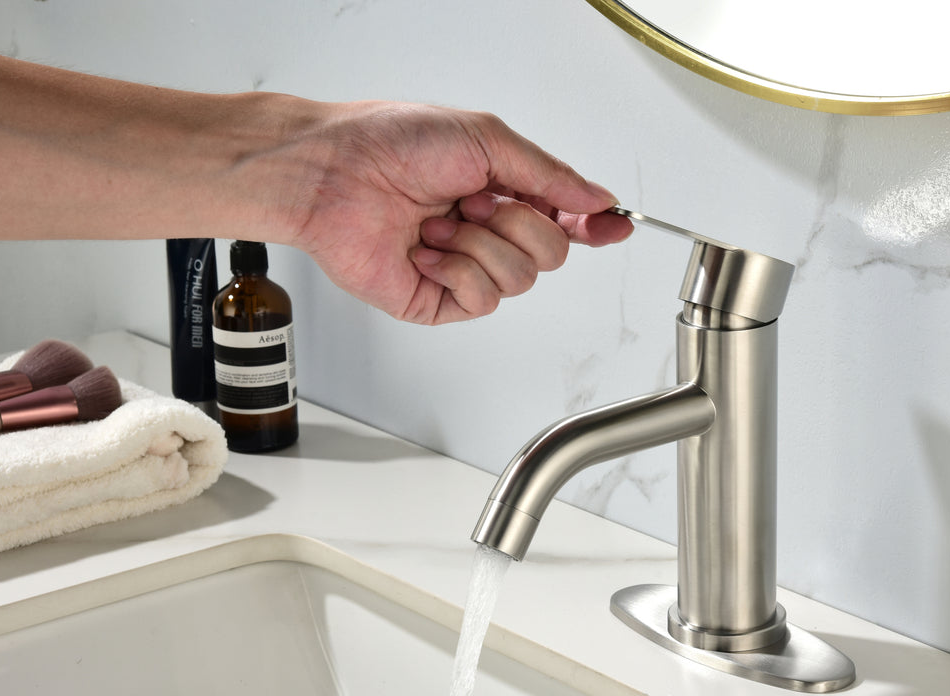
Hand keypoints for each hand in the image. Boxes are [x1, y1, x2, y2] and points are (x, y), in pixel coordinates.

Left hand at [288, 102, 631, 324]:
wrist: (333, 174)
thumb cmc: (392, 142)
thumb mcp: (486, 140)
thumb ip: (550, 174)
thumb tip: (598, 198)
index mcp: (503, 190)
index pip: (566, 219)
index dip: (594, 224)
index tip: (615, 225)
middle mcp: (487, 232)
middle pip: (553, 253)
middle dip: (519, 224)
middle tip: (474, 201)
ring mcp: (465, 269)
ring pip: (521, 279)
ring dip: (480, 245)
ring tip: (438, 222)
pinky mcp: (439, 300)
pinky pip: (482, 302)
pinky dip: (456, 271)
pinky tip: (425, 251)